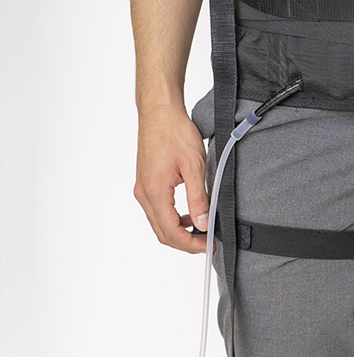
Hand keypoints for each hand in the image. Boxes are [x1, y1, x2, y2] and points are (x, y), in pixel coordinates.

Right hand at [134, 105, 209, 252]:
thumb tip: (203, 223)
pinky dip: (173, 220)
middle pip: (163, 233)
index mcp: (154, 191)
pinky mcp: (145, 184)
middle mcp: (144, 193)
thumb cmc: (174, 131)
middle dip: (186, 243)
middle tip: (207, 243)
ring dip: (180, 232)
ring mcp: (142, 189)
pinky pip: (157, 211)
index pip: (171, 232)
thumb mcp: (194, 166)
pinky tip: (189, 215)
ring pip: (159, 224)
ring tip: (202, 231)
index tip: (209, 245)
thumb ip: (198, 198)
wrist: (159, 111)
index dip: (191, 244)